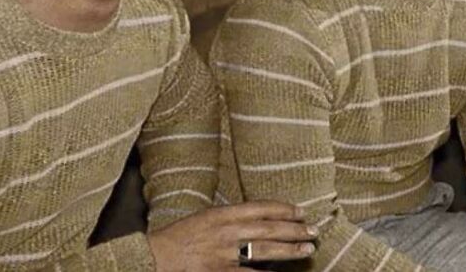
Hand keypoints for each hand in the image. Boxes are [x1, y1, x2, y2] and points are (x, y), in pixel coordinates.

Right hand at [147, 200, 317, 270]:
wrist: (153, 257)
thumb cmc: (178, 238)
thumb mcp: (204, 219)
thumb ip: (229, 219)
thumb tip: (258, 221)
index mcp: (221, 214)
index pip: (260, 207)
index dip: (283, 209)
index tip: (299, 211)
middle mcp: (226, 231)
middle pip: (268, 228)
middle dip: (294, 229)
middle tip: (313, 230)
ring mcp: (224, 254)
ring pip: (265, 250)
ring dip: (289, 250)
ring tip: (307, 249)